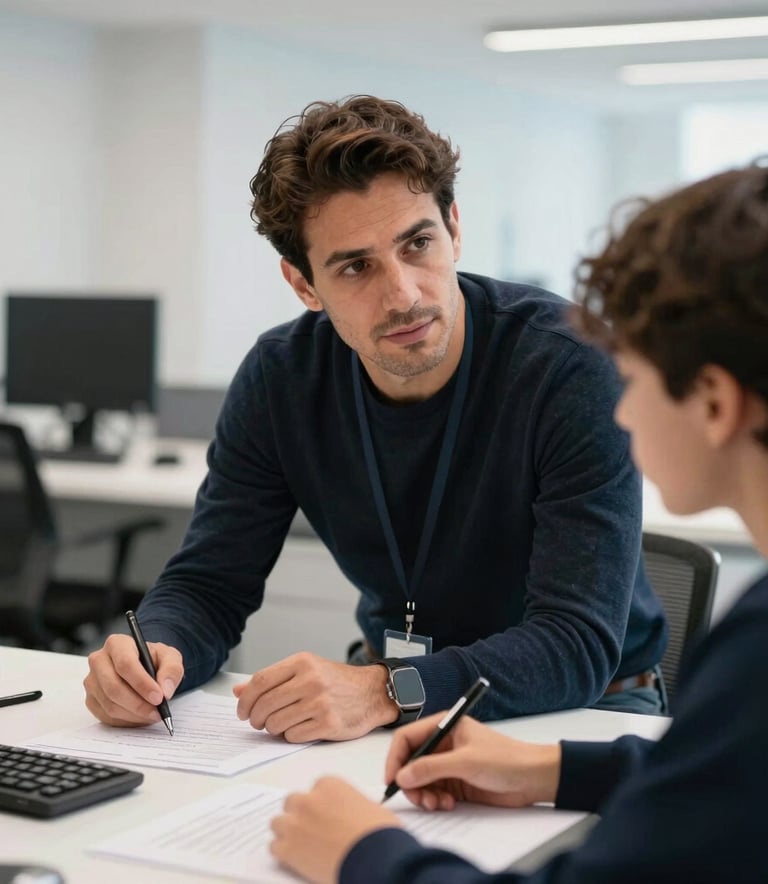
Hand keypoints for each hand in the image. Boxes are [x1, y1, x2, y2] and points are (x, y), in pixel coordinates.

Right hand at [83, 633, 183, 726]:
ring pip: (110, 705)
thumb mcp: (170, 657)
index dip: (142, 683)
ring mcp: (92, 682)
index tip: (159, 697)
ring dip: (134, 714)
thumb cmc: (154, 660)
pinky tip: (140, 716)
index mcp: (117, 643)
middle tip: (158, 712)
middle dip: (138, 704)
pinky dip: (126, 721)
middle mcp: (99, 660)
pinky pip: (106, 716)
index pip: (125, 664)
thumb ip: (172, 670)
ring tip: (153, 714)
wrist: (144, 668)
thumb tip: (165, 690)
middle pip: (114, 687)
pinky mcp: (91, 700)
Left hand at [233, 652, 396, 741]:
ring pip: (276, 723)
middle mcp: (310, 680)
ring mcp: (320, 702)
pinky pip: (293, 736)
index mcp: (302, 662)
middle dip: (256, 718)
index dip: (245, 699)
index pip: (260, 681)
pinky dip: (291, 735)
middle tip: (258, 722)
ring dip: (273, 728)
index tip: (242, 711)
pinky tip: (300, 728)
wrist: (372, 692)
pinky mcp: (328, 724)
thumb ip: (273, 679)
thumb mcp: (306, 670)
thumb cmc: (336, 682)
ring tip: (281, 724)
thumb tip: (239, 691)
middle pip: (265, 704)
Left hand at [270, 776, 401, 883]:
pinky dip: (283, 853)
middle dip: (300, 814)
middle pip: (293, 802)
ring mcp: (295, 824)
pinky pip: (274, 847)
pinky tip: (296, 858)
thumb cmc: (379, 833)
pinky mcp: (288, 850)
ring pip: (278, 823)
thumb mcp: (372, 808)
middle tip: (313, 829)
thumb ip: (353, 805)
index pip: (316, 789)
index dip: (321, 804)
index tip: (327, 815)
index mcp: (329, 785)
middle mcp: (308, 800)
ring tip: (301, 845)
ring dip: (287, 832)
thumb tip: (354, 814)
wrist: (375, 859)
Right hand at [385, 713, 560, 810]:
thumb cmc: (506, 759)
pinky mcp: (456, 782)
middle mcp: (443, 743)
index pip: (407, 738)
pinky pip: (434, 792)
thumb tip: (402, 776)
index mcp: (444, 726)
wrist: (533, 778)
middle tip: (419, 799)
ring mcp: (449, 764)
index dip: (396, 758)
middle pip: (411, 762)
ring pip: (421, 780)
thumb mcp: (466, 762)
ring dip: (423, 794)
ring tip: (437, 804)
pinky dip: (435, 800)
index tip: (392, 780)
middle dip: (411, 782)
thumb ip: (432, 768)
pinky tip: (447, 804)